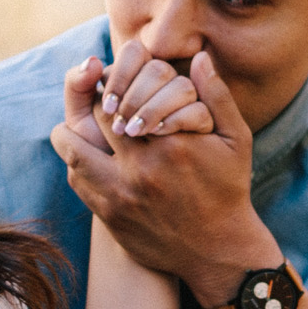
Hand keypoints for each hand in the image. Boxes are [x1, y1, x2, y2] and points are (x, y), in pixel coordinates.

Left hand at [49, 49, 273, 297]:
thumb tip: (198, 57)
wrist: (217, 251)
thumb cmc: (228, 189)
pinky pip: (76, 179)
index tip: (117, 86)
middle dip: (96, 106)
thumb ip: (216, 95)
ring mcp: (120, 195)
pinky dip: (78, 163)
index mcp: (171, 144)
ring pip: (72, 148)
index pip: (122, 96)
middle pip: (94, 118)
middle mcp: (141, 169)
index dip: (113, 84)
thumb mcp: (235, 139)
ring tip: (86, 129)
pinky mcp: (108, 216)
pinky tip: (92, 158)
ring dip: (74, 133)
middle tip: (102, 103)